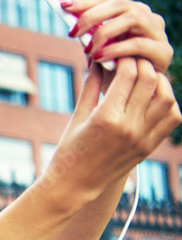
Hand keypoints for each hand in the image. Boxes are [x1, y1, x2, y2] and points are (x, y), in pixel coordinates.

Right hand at [46, 56, 179, 196]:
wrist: (74, 185)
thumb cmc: (69, 150)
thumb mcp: (78, 116)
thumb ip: (92, 86)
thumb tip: (99, 60)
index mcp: (106, 118)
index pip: (128, 75)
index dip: (125, 59)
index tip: (120, 54)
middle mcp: (128, 127)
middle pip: (149, 81)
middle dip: (142, 65)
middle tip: (133, 61)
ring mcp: (142, 138)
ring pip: (166, 98)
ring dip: (160, 82)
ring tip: (146, 79)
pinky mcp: (149, 147)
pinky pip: (171, 118)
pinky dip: (167, 103)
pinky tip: (152, 99)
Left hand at [62, 0, 171, 72]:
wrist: (130, 97)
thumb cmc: (112, 70)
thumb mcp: (97, 48)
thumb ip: (87, 31)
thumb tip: (68, 7)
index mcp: (131, 13)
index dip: (86, 1)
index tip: (64, 6)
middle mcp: (147, 18)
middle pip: (121, 4)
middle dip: (92, 15)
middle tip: (72, 32)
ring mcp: (158, 33)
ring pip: (132, 18)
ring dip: (105, 32)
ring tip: (87, 48)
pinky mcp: (163, 52)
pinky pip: (139, 44)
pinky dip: (116, 49)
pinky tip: (99, 58)